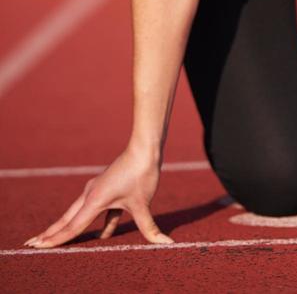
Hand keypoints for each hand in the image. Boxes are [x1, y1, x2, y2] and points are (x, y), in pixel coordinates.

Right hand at [23, 146, 173, 247]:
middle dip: (50, 233)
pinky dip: (95, 223)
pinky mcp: (106, 188)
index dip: (55, 240)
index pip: (72, 227)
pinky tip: (103, 235)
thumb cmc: (142, 173)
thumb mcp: (144, 204)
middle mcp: (90, 195)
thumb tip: (165, 243)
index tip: (37, 246)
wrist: (145, 148)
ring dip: (66, 227)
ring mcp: (97, 190)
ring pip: (77, 214)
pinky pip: (97, 210)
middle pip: (66, 219)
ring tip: (54, 238)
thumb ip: (150, 228)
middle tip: (31, 244)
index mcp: (94, 200)